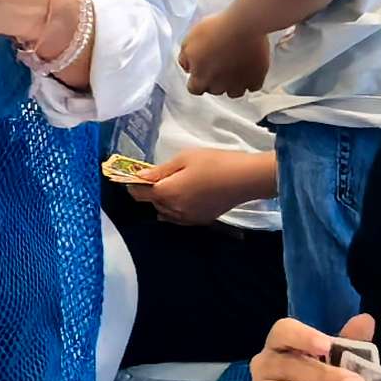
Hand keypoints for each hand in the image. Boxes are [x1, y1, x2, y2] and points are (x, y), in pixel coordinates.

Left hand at [133, 147, 256, 227]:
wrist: (246, 179)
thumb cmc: (214, 163)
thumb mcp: (184, 158)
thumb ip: (160, 170)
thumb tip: (139, 176)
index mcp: (167, 194)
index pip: (139, 194)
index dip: (134, 184)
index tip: (136, 175)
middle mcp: (174, 211)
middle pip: (153, 204)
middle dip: (152, 191)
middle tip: (163, 174)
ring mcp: (188, 219)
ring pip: (165, 212)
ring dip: (164, 201)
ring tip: (176, 184)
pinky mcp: (201, 221)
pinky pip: (179, 218)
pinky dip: (176, 209)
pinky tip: (186, 196)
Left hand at [181, 11, 273, 100]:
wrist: (244, 24)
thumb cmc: (216, 29)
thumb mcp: (190, 39)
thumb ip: (185, 58)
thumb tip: (188, 68)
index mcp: (201, 77)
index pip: (195, 89)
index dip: (197, 80)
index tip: (201, 71)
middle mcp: (219, 85)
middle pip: (214, 90)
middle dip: (215, 80)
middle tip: (219, 63)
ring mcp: (239, 84)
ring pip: (234, 92)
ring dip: (233, 83)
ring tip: (235, 68)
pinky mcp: (256, 79)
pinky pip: (253, 86)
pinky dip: (251, 79)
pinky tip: (249, 68)